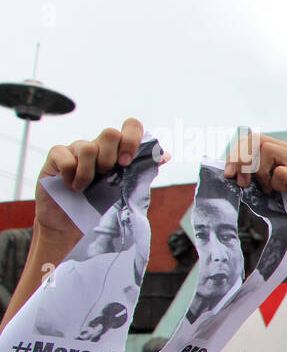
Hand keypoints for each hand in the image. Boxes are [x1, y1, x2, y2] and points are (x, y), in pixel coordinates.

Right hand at [35, 119, 158, 241]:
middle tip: (105, 175)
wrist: (70, 225)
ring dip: (89, 172)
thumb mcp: (126, 191)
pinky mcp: (56, 156)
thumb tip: (165, 155)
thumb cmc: (99, 205)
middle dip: (111, 157)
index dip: (132, 139)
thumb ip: (143, 172)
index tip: (127, 162)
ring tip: (85, 187)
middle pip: (110, 133)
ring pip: (87, 147)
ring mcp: (76, 149)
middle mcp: (99, 146)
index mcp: (118, 151)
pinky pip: (65, 157)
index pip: (131, 127)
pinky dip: (70, 175)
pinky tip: (71, 186)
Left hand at [225, 133, 286, 242]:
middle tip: (242, 182)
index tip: (228, 175)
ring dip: (259, 172)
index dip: (235, 155)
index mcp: (279, 152)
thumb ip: (253, 178)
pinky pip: (281, 172)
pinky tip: (283, 193)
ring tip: (266, 190)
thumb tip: (227, 174)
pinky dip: (276, 184)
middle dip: (241, 160)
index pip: (250, 140)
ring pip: (267, 149)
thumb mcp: (268, 188)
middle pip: (255, 139)